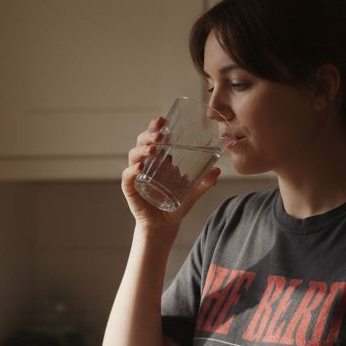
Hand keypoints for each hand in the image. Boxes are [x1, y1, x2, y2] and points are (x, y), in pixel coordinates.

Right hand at [120, 117, 220, 231]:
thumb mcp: (192, 192)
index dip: (156, 127)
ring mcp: (136, 175)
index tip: (163, 119)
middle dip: (149, 135)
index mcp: (158, 159)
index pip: (154, 137)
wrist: (165, 225)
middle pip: (142, 142)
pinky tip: (140, 167)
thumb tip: (217, 170)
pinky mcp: (130, 188)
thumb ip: (204, 182)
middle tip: (160, 135)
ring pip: (133, 156)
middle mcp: (145, 163)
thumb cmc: (176, 204)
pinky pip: (127, 176)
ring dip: (142, 150)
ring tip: (153, 150)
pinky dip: (132, 170)